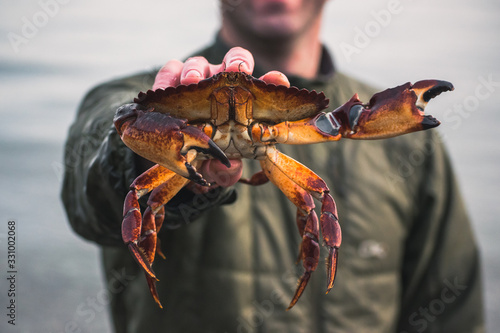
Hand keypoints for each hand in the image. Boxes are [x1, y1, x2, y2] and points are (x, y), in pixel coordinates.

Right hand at [153, 47, 289, 187]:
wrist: (178, 152)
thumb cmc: (209, 154)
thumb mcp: (220, 167)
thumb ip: (226, 170)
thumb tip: (230, 167)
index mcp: (244, 100)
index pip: (264, 85)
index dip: (272, 81)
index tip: (276, 81)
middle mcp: (223, 84)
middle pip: (234, 62)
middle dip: (235, 64)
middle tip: (233, 72)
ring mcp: (199, 78)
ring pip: (200, 64)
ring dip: (196, 70)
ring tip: (192, 82)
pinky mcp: (173, 80)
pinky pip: (170, 72)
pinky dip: (168, 78)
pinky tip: (164, 89)